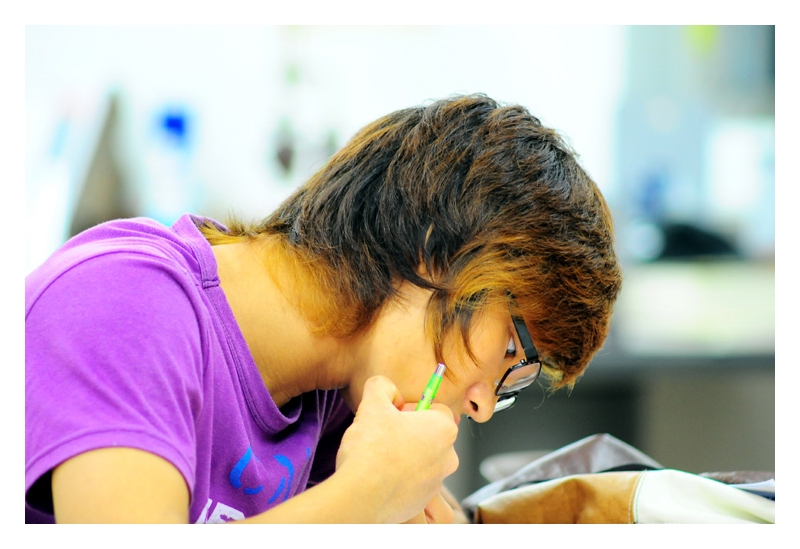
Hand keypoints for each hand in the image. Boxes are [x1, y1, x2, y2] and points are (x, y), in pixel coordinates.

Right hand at [335, 375, 458, 522]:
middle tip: (385, 434)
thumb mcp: (372, 403)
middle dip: (412, 434)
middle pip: (433, 437)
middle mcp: (447, 458)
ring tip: (381, 459)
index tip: (394, 413)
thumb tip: (386, 388)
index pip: (436, 409)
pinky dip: (405, 484)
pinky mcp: (423, 503)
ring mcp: (436, 483)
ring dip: (409, 460)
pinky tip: (383, 480)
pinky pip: (418, 490)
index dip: (413, 408)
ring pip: (426, 464)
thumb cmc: (371, 448)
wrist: (361, 495)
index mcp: (444, 429)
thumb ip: (381, 386)